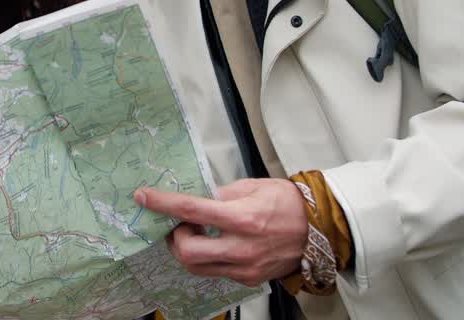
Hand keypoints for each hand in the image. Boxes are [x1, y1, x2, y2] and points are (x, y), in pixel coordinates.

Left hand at [134, 178, 307, 286]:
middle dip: (174, 237)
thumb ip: (221, 193)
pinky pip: (214, 272)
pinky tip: (213, 243)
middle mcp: (241, 247)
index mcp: (242, 218)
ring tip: (195, 232)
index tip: (143, 197)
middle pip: (186, 251)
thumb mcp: (253, 185)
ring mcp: (244, 267)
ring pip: (196, 267)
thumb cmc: (290, 203)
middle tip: (178, 223)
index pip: (190, 210)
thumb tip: (197, 196)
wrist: (320, 229)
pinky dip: (206, 258)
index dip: (162, 203)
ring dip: (186, 249)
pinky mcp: (248, 278)